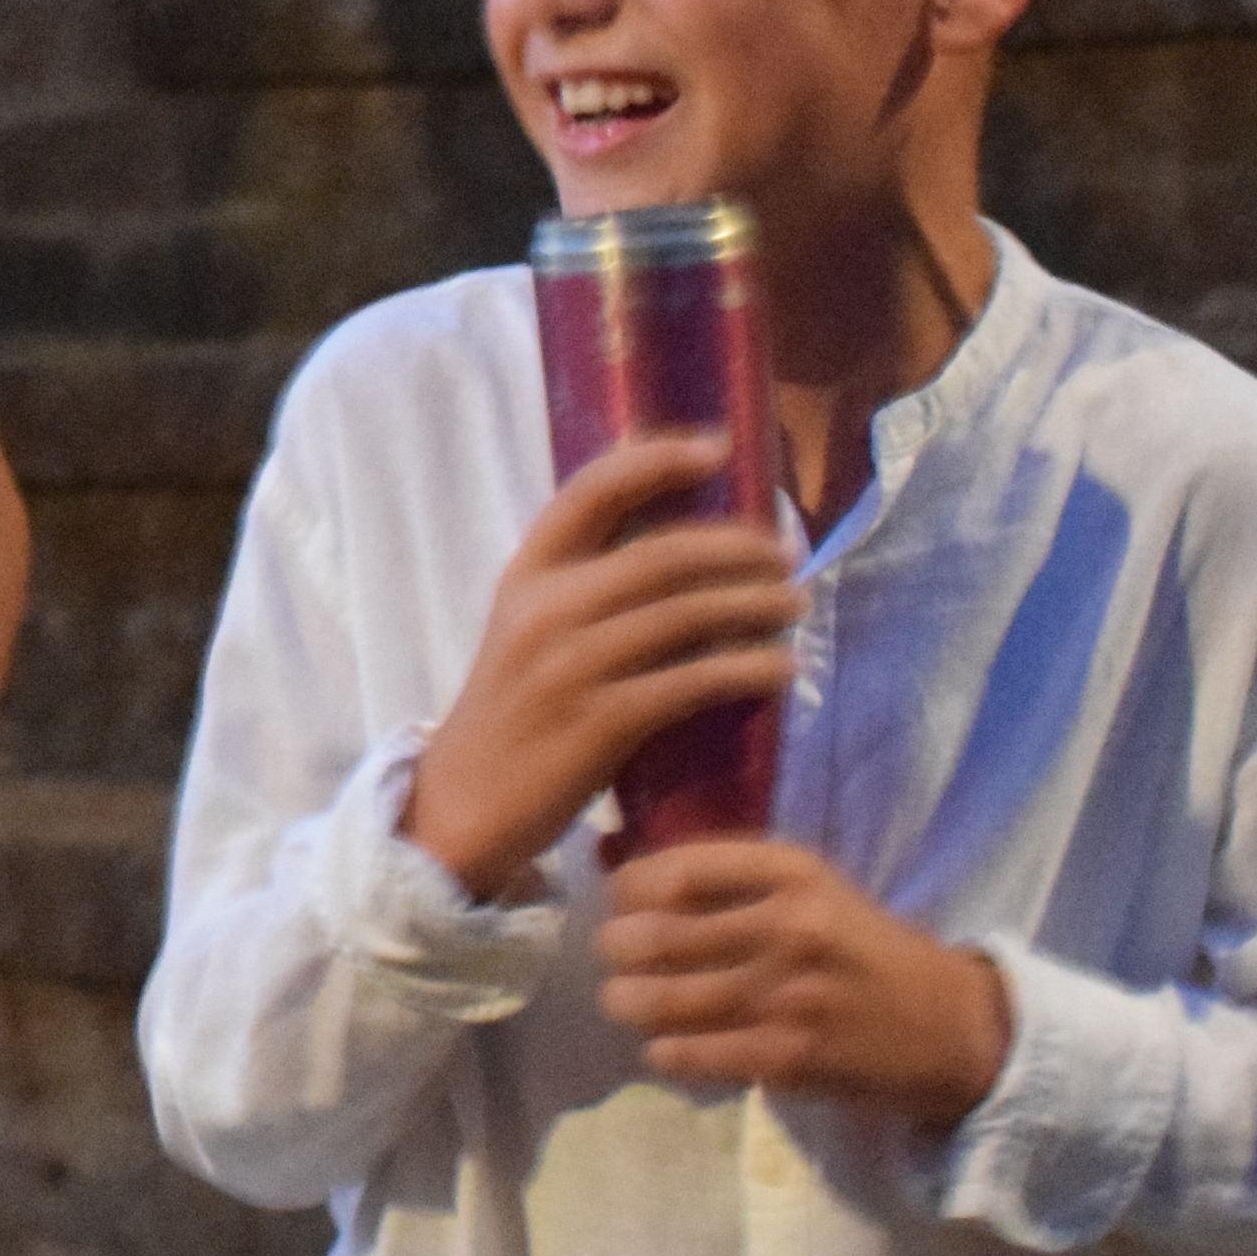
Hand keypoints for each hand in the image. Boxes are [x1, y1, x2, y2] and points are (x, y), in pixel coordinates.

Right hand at [402, 437, 798, 899]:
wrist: (462, 808)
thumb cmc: (512, 715)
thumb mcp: (527, 632)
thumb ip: (583, 588)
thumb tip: (680, 548)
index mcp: (525, 575)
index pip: (592, 492)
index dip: (657, 461)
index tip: (719, 447)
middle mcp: (545, 608)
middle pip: (662, 555)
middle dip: (737, 548)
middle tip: (786, 554)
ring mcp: (571, 665)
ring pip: (685, 614)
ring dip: (754, 605)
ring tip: (795, 605)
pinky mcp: (601, 723)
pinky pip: (692, 681)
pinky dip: (746, 669)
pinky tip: (779, 669)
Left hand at [595, 839, 1011, 1126]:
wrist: (949, 1026)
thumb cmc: (865, 950)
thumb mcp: (815, 889)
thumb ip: (737, 879)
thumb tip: (628, 875)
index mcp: (795, 874)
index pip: (681, 869)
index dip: (630, 886)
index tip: (618, 899)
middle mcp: (790, 927)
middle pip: (662, 935)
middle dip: (617, 947)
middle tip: (610, 955)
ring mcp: (789, 996)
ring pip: (668, 1000)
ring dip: (627, 1001)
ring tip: (621, 1000)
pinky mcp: (789, 1057)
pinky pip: (695, 1054)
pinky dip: (664, 1051)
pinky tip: (661, 1046)